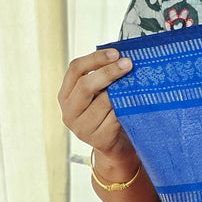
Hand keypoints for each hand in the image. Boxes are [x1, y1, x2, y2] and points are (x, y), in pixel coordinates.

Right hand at [58, 46, 135, 172]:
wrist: (116, 148)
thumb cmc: (108, 115)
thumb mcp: (99, 95)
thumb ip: (102, 79)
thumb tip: (121, 56)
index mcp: (66, 95)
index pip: (75, 69)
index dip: (95, 58)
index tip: (116, 52)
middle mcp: (69, 112)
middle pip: (86, 85)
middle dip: (108, 72)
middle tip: (128, 64)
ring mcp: (81, 128)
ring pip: (103, 102)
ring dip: (120, 91)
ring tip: (136, 82)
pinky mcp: (97, 140)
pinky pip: (114, 118)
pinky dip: (126, 108)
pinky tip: (136, 101)